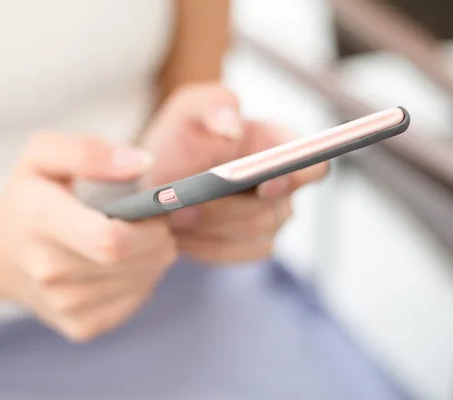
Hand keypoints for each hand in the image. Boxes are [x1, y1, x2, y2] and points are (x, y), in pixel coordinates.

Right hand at [0, 135, 176, 341]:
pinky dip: (141, 279)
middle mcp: (50, 271)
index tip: (151, 208)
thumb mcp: (42, 155)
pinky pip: (136, 301)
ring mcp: (65, 305)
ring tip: (129, 238)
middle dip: (158, 237)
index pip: (110, 239)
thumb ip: (90, 152)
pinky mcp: (81, 327)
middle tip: (146, 219)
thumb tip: (143, 164)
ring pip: (144, 281)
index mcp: (40, 220)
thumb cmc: (26, 197)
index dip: (148, 224)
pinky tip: (121, 264)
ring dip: (152, 257)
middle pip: (135, 261)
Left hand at [141, 84, 327, 262]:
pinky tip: (180, 234)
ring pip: (252, 233)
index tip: (264, 184)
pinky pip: (233, 252)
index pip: (313, 165)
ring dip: (211, 226)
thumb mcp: (189, 110)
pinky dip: (204, 244)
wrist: (159, 176)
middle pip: (275, 209)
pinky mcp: (248, 245)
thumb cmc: (182, 138)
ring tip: (174, 216)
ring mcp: (270, 219)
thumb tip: (232, 126)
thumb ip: (212, 105)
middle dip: (228, 208)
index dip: (298, 177)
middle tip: (184, 205)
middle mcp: (283, 185)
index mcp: (279, 145)